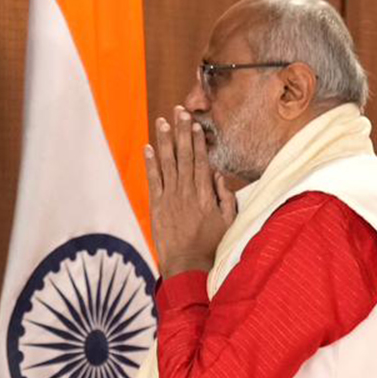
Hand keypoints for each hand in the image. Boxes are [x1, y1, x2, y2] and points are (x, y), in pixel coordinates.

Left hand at [144, 108, 236, 275]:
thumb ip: (225, 198)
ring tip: (162, 122)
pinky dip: (150, 163)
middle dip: (181, 132)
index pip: (201, 161)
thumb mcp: (228, 222)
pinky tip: (148, 147)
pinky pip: (153, 180)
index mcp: (205, 194)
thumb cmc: (210, 246)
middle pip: (184, 156)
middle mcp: (187, 192)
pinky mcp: (157, 206)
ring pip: (167, 163)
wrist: (187, 265)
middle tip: (179, 112)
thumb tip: (219, 176)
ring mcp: (170, 198)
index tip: (195, 124)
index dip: (197, 141)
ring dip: (165, 141)